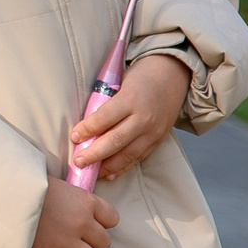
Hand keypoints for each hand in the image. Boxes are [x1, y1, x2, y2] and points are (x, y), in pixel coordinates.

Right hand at [32, 174, 120, 247]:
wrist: (7, 192)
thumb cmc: (32, 185)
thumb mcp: (61, 185)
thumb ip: (75, 198)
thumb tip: (77, 207)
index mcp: (86, 202)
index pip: (112, 218)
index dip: (104, 222)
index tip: (94, 222)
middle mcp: (80, 223)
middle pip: (104, 242)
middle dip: (94, 242)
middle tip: (80, 238)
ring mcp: (65, 241)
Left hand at [69, 54, 191, 181]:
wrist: (173, 74)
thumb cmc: (141, 76)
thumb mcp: (121, 82)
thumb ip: (107, 102)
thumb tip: (85, 124)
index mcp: (131, 99)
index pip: (104, 118)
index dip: (87, 129)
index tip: (74, 137)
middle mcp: (144, 117)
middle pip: (115, 140)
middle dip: (94, 154)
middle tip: (77, 162)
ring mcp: (153, 131)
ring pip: (128, 154)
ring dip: (107, 166)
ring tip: (90, 171)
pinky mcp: (159, 139)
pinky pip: (139, 157)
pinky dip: (123, 167)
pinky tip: (110, 174)